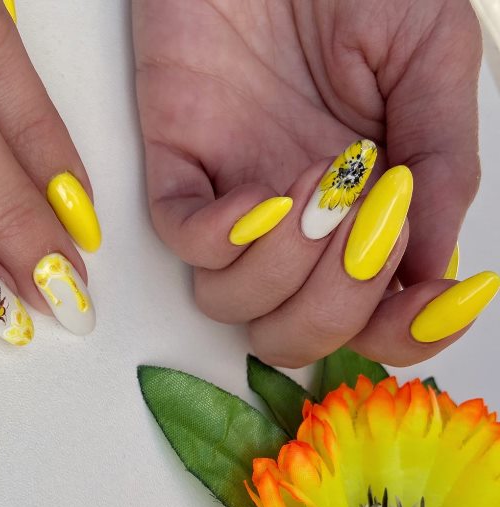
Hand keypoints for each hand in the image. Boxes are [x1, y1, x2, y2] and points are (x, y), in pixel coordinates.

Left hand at [133, 0, 492, 366]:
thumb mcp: (431, 61)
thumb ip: (441, 164)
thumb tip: (433, 270)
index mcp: (364, 209)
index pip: (373, 317)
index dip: (402, 331)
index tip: (432, 298)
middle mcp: (298, 222)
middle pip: (297, 331)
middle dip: (335, 306)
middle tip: (363, 224)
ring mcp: (236, 198)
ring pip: (232, 303)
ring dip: (282, 270)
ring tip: (317, 187)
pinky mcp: (179, 165)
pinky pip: (182, 240)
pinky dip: (221, 238)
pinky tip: (262, 195)